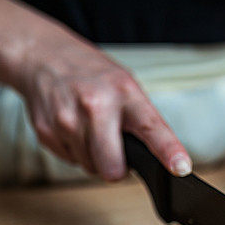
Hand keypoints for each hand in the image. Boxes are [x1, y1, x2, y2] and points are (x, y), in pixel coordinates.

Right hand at [16, 42, 191, 179]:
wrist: (44, 57)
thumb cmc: (94, 76)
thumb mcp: (126, 87)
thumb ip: (141, 121)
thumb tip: (156, 160)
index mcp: (125, 93)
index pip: (152, 127)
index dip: (169, 151)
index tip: (181, 167)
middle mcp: (96, 105)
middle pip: (112, 168)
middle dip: (117, 168)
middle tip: (116, 150)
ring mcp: (68, 119)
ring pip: (91, 167)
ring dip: (94, 156)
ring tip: (90, 127)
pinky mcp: (46, 131)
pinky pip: (70, 160)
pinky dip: (75, 150)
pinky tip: (72, 126)